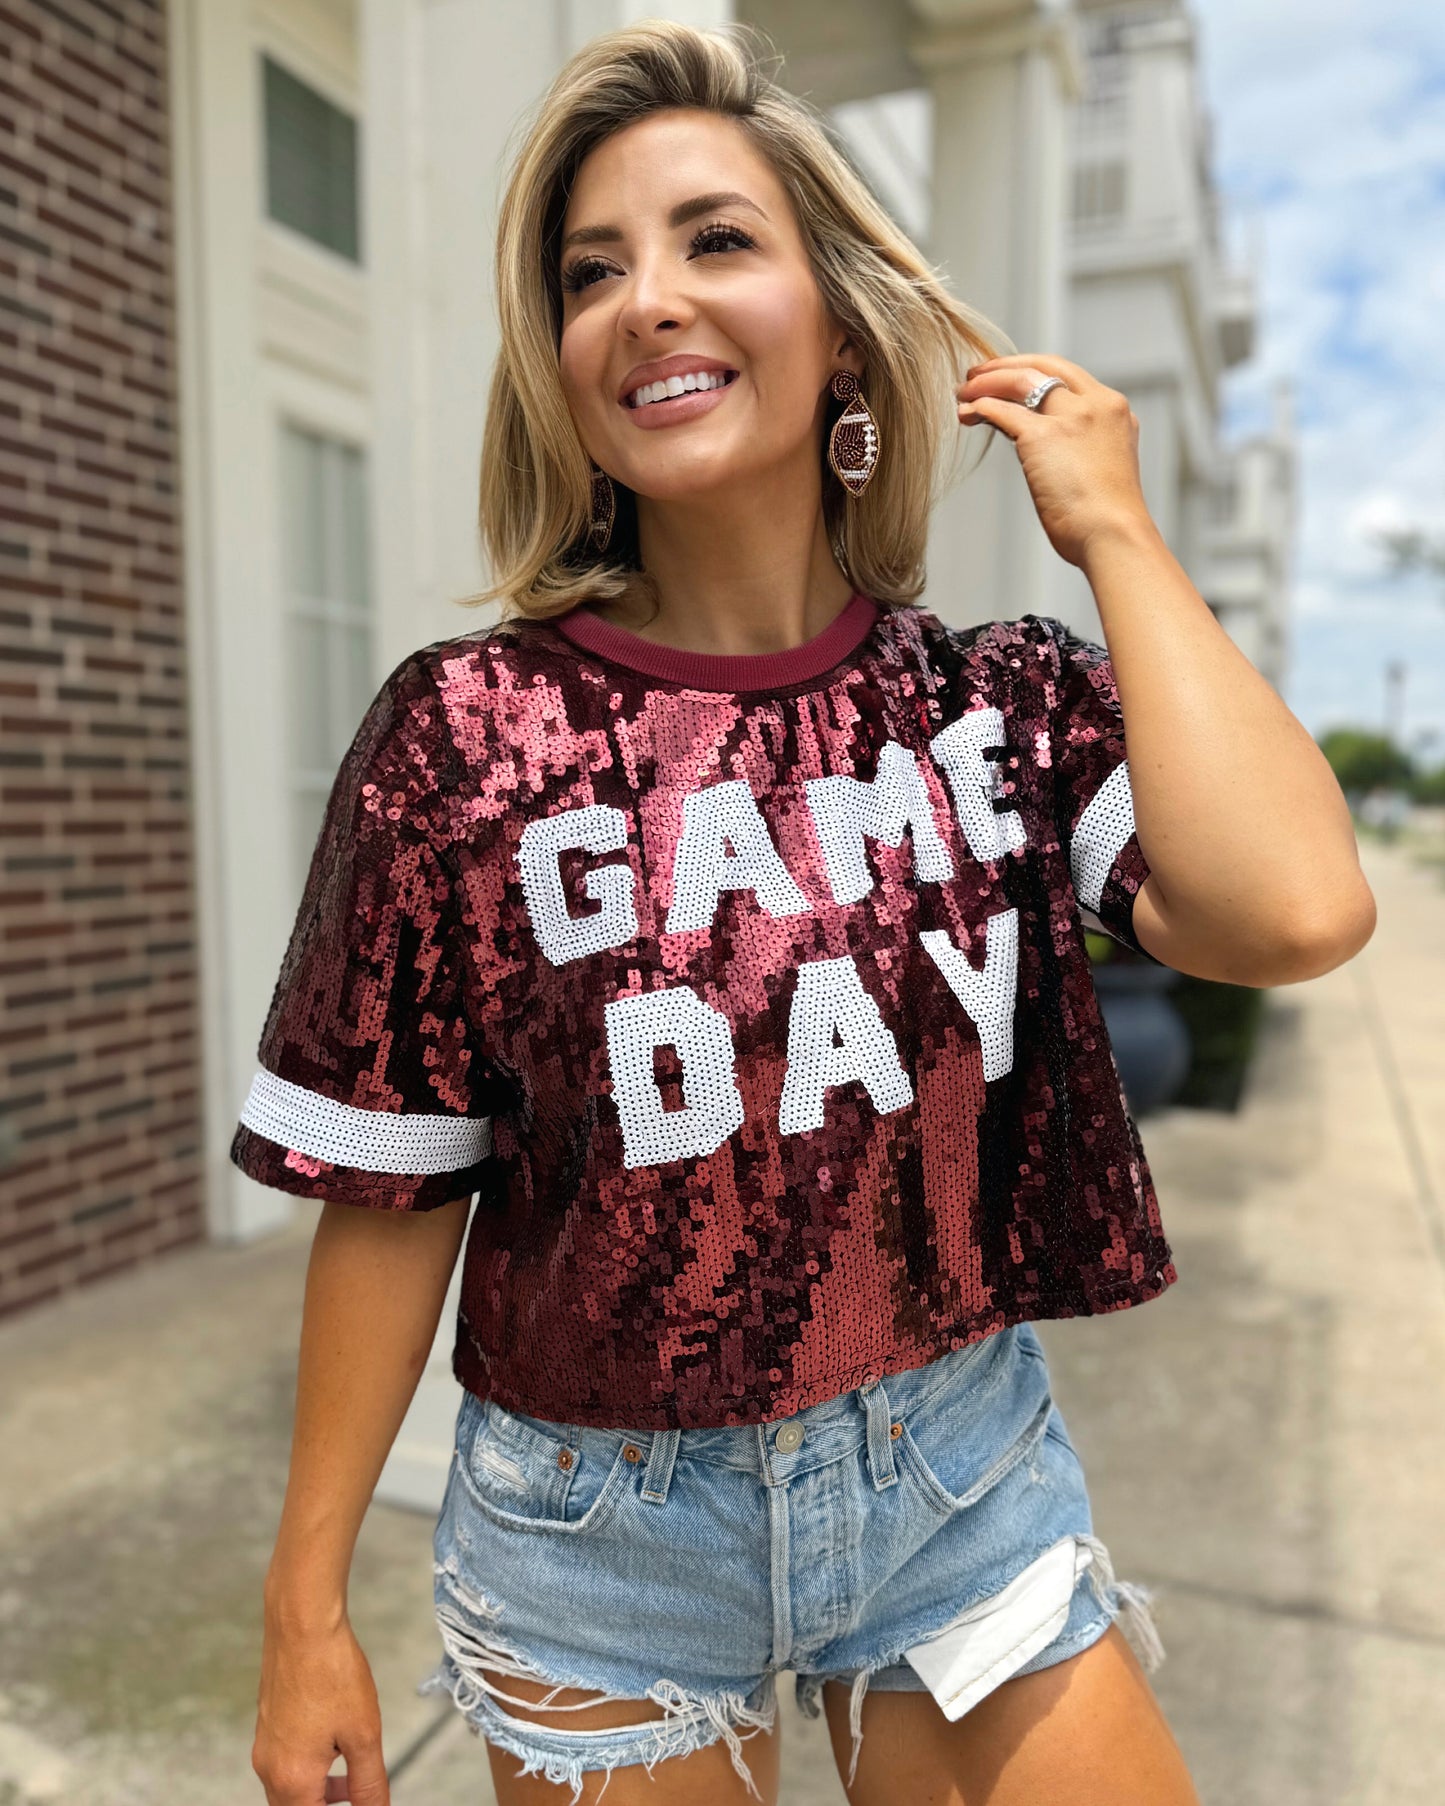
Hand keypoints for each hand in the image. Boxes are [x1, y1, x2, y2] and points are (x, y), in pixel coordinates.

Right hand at [253, 1616, 390, 1804]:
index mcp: (292, 1780)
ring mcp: (264, 1745)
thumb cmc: (332, 1673)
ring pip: (288, 1790)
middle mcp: (269, 1769)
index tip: (361, 1802)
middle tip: (356, 1797)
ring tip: (349, 1780)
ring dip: (317, 1794)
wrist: (302, 1624)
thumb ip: (369, 1784)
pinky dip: (308, 1770)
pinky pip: (284, 1763)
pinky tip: (333, 1746)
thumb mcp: (363, 1735)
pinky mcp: (266, 1724)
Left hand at [956, 353, 1154, 568]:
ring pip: (1021, 380)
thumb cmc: (1105, 522)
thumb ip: (1079, 450)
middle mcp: (1097, 405)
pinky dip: (980, 407)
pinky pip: (1003, 411)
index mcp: (1114, 412)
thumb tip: (1043, 452)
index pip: (1068, 376)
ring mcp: (1073, 417)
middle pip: (1044, 366)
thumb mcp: (1099, 470)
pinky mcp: (1044, 436)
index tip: (1008, 380)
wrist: (1114, 536)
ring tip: (962, 392)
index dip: (1032, 372)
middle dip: (1005, 366)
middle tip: (976, 374)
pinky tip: (967, 412)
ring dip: (986, 383)